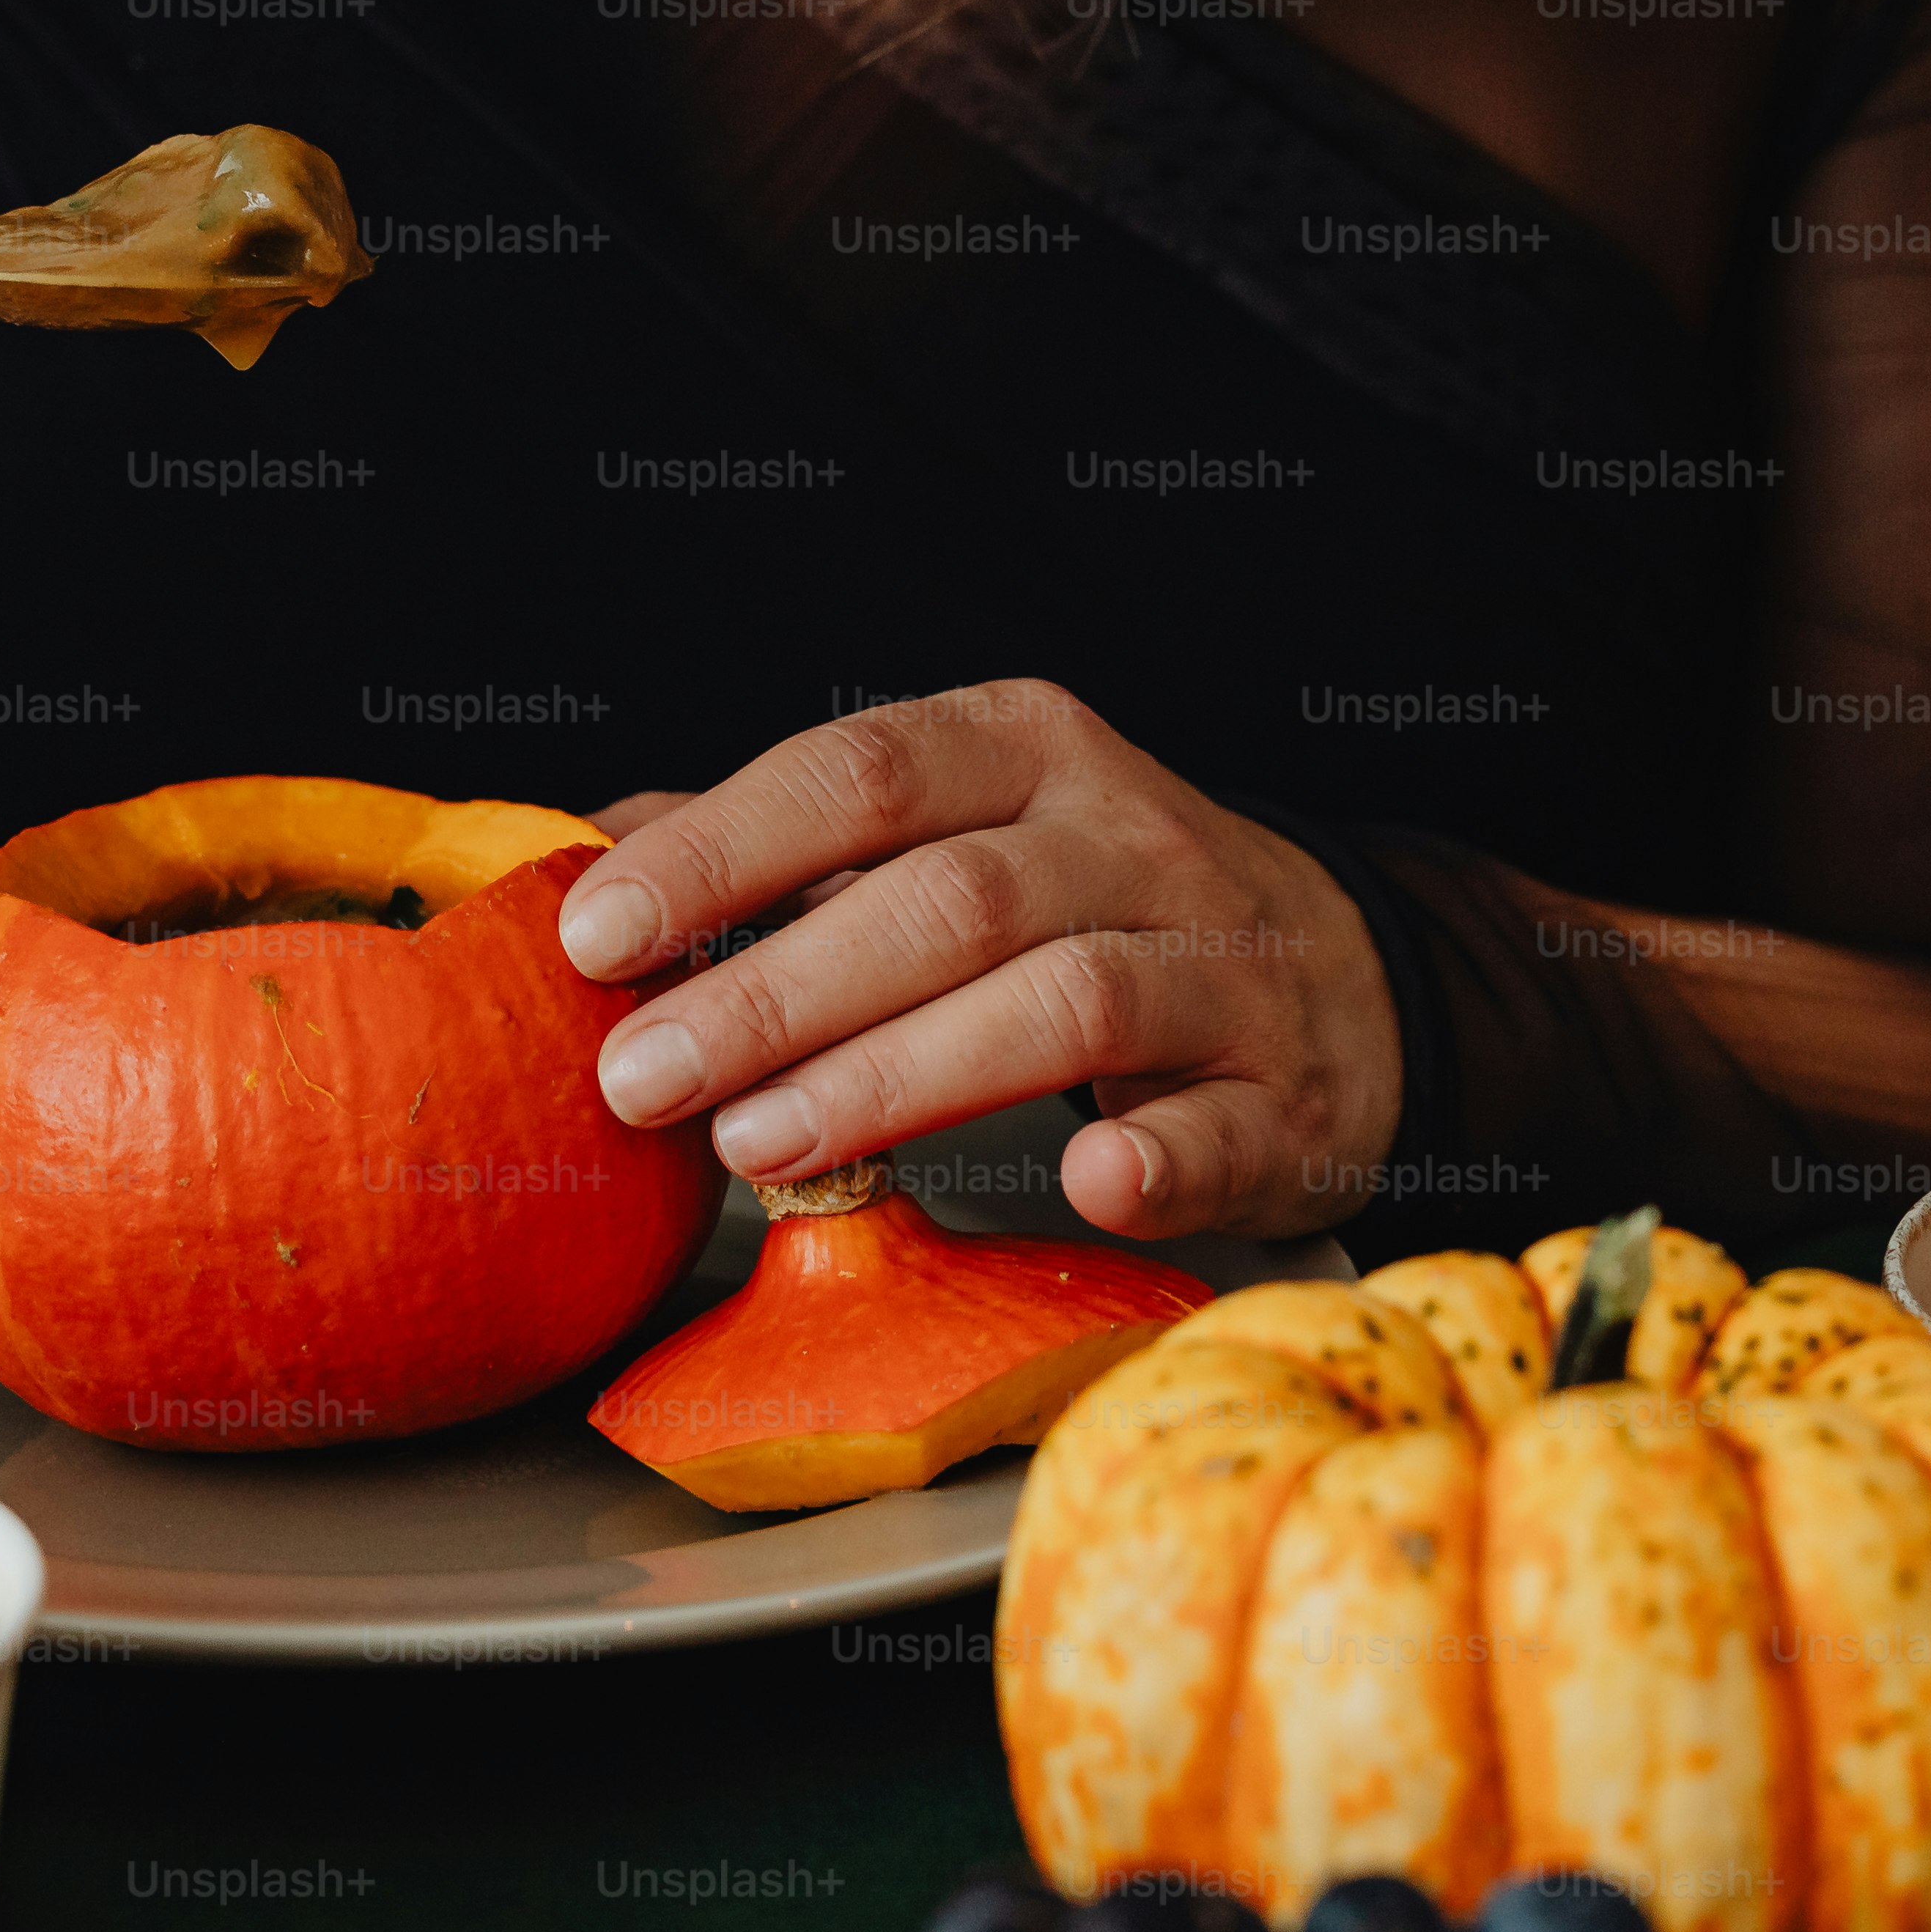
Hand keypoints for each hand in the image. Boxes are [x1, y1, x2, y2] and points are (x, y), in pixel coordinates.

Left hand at [559, 683, 1402, 1239]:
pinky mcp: (1281, 1097)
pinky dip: (1149, 1157)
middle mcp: (1131, 837)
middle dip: (773, 990)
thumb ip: (783, 841)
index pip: (863, 772)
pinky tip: (1079, 1180)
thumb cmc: (1089, 907)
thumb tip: (586, 851)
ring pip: (1062, 999)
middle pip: (944, 898)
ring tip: (757, 1145)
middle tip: (637, 1078)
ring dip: (899, 1076)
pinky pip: (1216, 1127)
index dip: (724, 848)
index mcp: (1029, 751)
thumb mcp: (952, 831)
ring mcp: (1219, 965)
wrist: (1344, 981)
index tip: (598, 935)